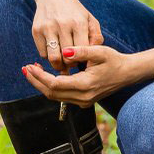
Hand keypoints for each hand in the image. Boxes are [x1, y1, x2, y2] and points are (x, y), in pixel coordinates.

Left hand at [23, 44, 138, 106]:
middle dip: (36, 81)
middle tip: (25, 68)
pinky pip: (61, 96)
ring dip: (42, 84)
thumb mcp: (99, 51)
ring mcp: (83, 102)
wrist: (127, 73)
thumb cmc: (114, 60)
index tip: (29, 66)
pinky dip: (51, 87)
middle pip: (51, 94)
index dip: (39, 76)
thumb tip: (64, 52)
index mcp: (85, 86)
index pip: (54, 85)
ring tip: (32, 70)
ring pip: (55, 97)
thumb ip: (82, 51)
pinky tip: (45, 75)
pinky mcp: (82, 101)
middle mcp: (82, 98)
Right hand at [30, 0, 102, 72]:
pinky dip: (48, 56)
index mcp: (79, 23)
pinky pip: (42, 53)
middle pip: (67, 58)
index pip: (81, 52)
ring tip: (62, 63)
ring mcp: (47, 28)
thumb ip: (96, 37)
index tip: (82, 60)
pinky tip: (54, 50)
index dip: (82, 60)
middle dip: (70, 65)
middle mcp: (62, 25)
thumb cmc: (75, 12)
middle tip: (72, 63)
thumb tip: (92, 56)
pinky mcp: (36, 30)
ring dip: (58, 65)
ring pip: (53, 58)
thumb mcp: (90, 20)